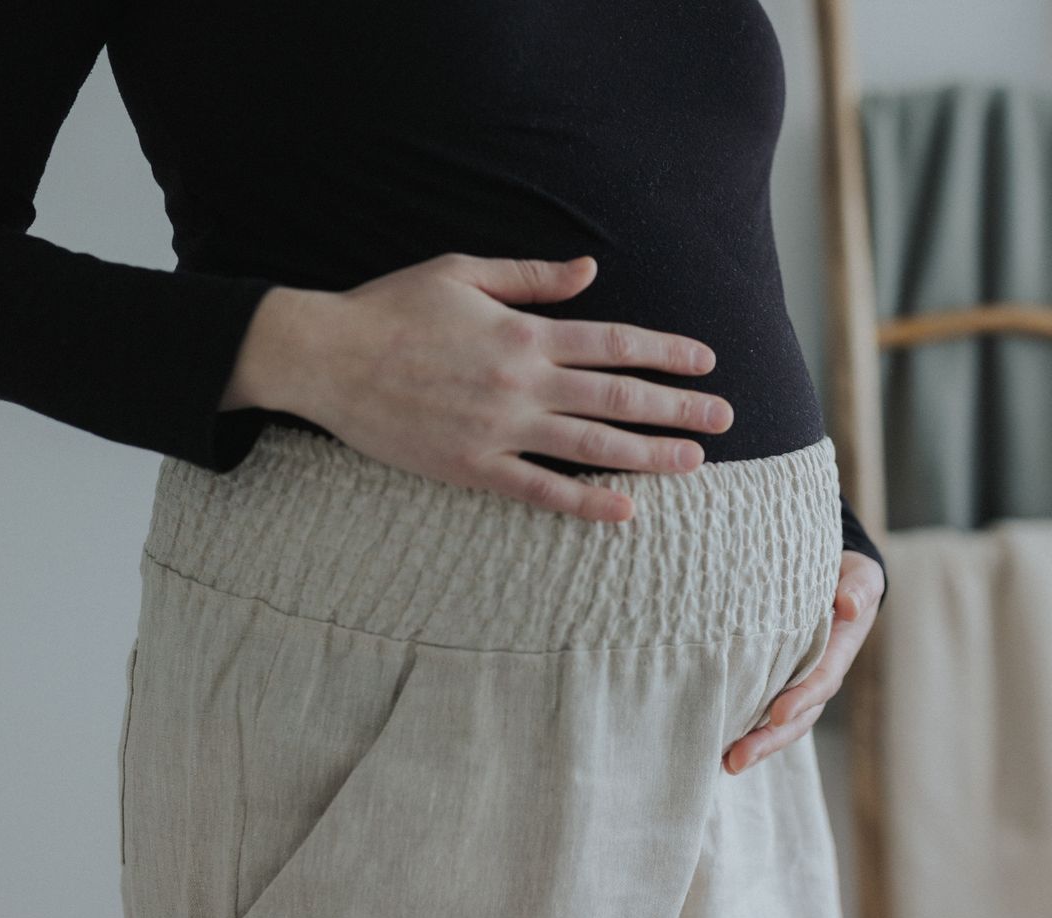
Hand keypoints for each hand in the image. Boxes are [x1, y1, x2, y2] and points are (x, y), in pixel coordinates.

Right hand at [226, 253, 733, 522]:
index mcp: (524, 331)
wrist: (327, 356)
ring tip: (694, 461)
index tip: (706, 361)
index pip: (615, 343)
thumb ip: (532, 277)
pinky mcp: (472, 465)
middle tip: (724, 418)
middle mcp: (522, 381)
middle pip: (618, 398)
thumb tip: (591, 271)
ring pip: (592, 447)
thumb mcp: (462, 272)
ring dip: (649, 456)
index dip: (667, 352)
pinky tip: (624, 512)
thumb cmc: (390, 308)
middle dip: (678, 408)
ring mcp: (500, 428)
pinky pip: (539, 489)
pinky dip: (585, 502)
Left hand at [722, 549, 884, 774]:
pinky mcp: (775, 680)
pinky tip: (719, 745)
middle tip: (738, 759)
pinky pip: (761, 709)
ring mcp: (796, 682)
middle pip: (797, 717)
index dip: (801, 699)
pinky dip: (745, 728)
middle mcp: (817, 674)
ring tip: (727, 764)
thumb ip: (860, 587)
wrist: (833, 578)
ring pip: (779, 723)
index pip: (820, 681)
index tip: (777, 713)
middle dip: (769, 740)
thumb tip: (848, 606)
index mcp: (839, 650)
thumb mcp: (861, 574)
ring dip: (755, 745)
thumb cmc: (847, 577)